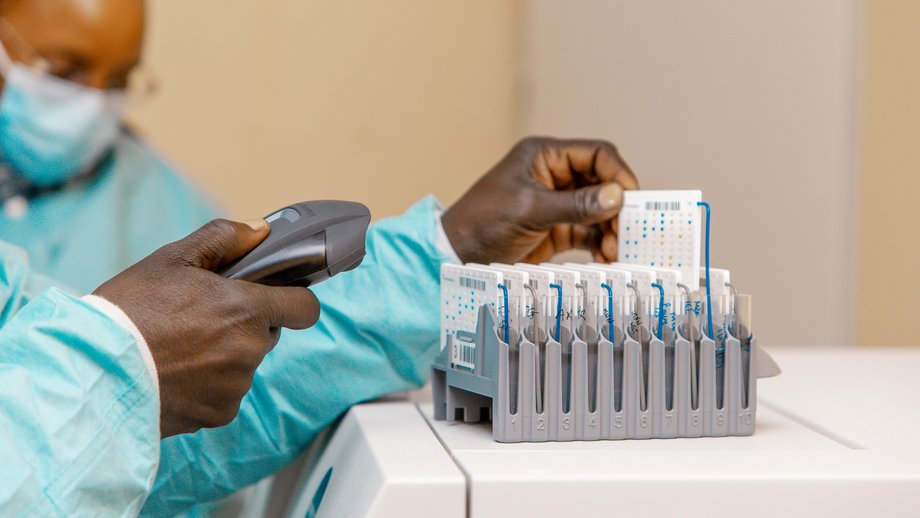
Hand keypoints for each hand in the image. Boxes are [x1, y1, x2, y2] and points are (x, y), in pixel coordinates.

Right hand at [93, 219, 319, 436]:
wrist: (93, 370)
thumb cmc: (131, 310)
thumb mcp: (174, 259)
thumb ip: (224, 239)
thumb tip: (261, 232)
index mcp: (248, 310)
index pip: (305, 307)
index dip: (294, 299)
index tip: (278, 296)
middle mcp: (250, 351)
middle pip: (268, 334)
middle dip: (245, 325)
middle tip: (202, 318)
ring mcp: (236, 386)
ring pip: (245, 365)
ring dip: (225, 356)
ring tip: (180, 347)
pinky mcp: (218, 415)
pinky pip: (225, 395)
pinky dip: (208, 386)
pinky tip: (176, 374)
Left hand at [442, 137, 638, 263]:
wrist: (457, 256)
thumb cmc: (483, 223)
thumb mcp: (530, 210)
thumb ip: (574, 204)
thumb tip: (616, 196)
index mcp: (545, 155)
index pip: (596, 154)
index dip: (618, 174)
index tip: (631, 201)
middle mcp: (555, 175)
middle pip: (603, 184)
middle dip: (618, 208)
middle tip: (628, 233)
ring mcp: (557, 203)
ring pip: (600, 211)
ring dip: (612, 230)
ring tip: (615, 252)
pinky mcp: (558, 230)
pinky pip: (590, 233)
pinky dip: (601, 245)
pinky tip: (606, 258)